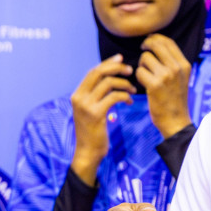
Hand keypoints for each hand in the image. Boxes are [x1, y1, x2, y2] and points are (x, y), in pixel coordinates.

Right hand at [70, 57, 134, 184]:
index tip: (120, 59)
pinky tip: (129, 101)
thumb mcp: (90, 110)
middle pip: (99, 73)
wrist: (87, 151)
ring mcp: (86, 105)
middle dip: (116, 68)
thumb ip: (95, 95)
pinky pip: (114, 97)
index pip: (93, 71)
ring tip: (133, 90)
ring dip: (124, 84)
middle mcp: (79, 97)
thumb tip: (109, 79)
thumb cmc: (92, 131)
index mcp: (77, 95)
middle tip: (130, 69)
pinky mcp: (96, 114)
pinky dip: (125, 96)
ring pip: (108, 83)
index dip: (107, 63)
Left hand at [136, 34, 192, 137]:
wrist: (175, 120)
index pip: (168, 42)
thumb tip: (158, 44)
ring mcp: (166, 76)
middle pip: (156, 45)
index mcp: (185, 64)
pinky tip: (143, 84)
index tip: (148, 41)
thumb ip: (172, 62)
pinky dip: (139, 77)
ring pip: (145, 58)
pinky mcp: (155, 85)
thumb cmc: (174, 98)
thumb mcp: (181, 77)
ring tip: (146, 75)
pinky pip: (139, 71)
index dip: (155, 38)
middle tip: (142, 50)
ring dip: (141, 65)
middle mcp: (177, 68)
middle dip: (146, 46)